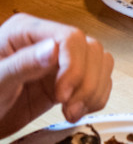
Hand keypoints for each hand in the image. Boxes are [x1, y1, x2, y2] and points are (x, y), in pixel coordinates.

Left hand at [0, 14, 112, 136]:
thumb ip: (22, 65)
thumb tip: (53, 49)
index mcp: (27, 31)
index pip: (70, 38)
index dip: (74, 66)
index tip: (61, 95)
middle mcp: (49, 41)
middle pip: (91, 50)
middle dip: (86, 82)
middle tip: (69, 109)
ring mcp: (62, 60)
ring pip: (101, 63)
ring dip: (94, 91)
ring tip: (73, 113)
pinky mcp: (70, 79)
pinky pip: (100, 80)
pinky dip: (96, 98)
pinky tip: (77, 111)